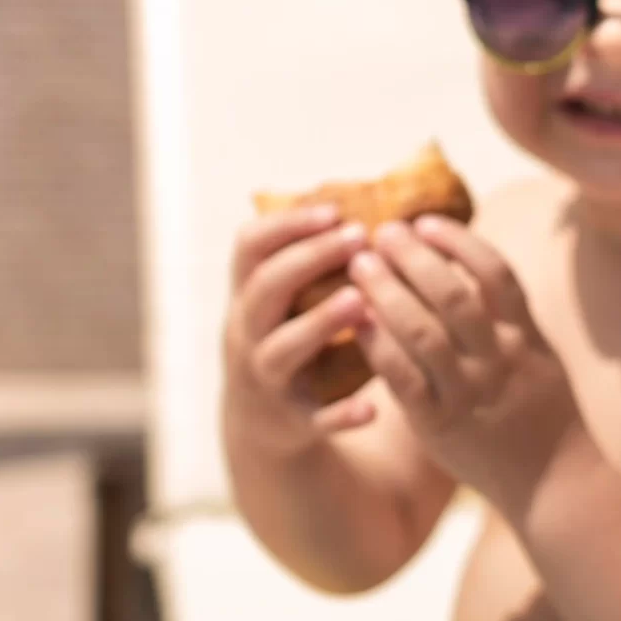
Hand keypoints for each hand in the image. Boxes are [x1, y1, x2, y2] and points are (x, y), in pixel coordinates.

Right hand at [222, 201, 378, 454]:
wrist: (262, 423)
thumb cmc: (289, 338)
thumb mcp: (286, 299)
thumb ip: (311, 259)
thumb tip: (368, 196)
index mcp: (248, 295)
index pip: (249, 246)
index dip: (286, 224)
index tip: (333, 210)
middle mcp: (247, 332)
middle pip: (265, 288)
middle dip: (308, 259)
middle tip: (359, 237)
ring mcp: (265, 377)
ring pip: (281, 349)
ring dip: (319, 324)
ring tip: (360, 301)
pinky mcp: (291, 420)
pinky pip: (314, 418)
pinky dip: (341, 415)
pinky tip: (373, 409)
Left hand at [345, 216, 571, 509]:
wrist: (557, 486)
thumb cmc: (544, 417)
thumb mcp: (541, 358)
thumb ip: (510, 318)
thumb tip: (471, 267)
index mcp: (527, 338)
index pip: (496, 275)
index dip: (459, 242)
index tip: (425, 221)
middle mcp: (501, 361)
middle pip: (454, 296)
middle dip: (414, 258)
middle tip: (381, 232)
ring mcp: (471, 395)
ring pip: (424, 333)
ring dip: (388, 293)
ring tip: (360, 265)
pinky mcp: (441, 427)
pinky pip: (404, 380)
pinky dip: (379, 346)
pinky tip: (357, 322)